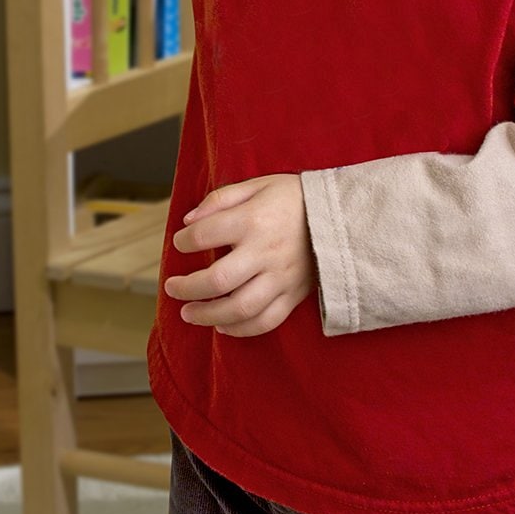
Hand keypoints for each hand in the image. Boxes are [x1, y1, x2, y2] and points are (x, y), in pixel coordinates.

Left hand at [163, 174, 313, 336]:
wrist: (342, 216)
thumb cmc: (293, 197)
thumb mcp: (256, 185)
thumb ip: (219, 200)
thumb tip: (188, 221)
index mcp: (252, 220)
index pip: (204, 236)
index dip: (184, 241)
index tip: (180, 243)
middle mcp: (265, 252)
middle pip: (217, 280)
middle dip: (188, 288)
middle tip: (172, 288)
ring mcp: (281, 278)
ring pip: (240, 308)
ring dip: (208, 315)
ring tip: (188, 314)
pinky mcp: (295, 295)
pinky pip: (266, 321)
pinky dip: (241, 329)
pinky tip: (222, 325)